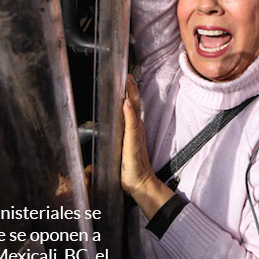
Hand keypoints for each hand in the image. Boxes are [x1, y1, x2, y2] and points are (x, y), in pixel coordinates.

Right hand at [121, 76, 173, 217]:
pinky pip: (126, 122)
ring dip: (126, 99)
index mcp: (136, 125)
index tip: (126, 75)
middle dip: (128, 90)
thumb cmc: (135, 166)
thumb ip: (130, 122)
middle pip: (132, 104)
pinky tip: (119, 113)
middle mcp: (135, 128)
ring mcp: (132, 134)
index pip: (132, 102)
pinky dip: (123, 113)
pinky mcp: (128, 142)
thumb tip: (126, 102)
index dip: (130, 88)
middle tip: (123, 77)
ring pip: (129, 112)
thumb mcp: (132, 141)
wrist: (139, 183)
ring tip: (120, 88)